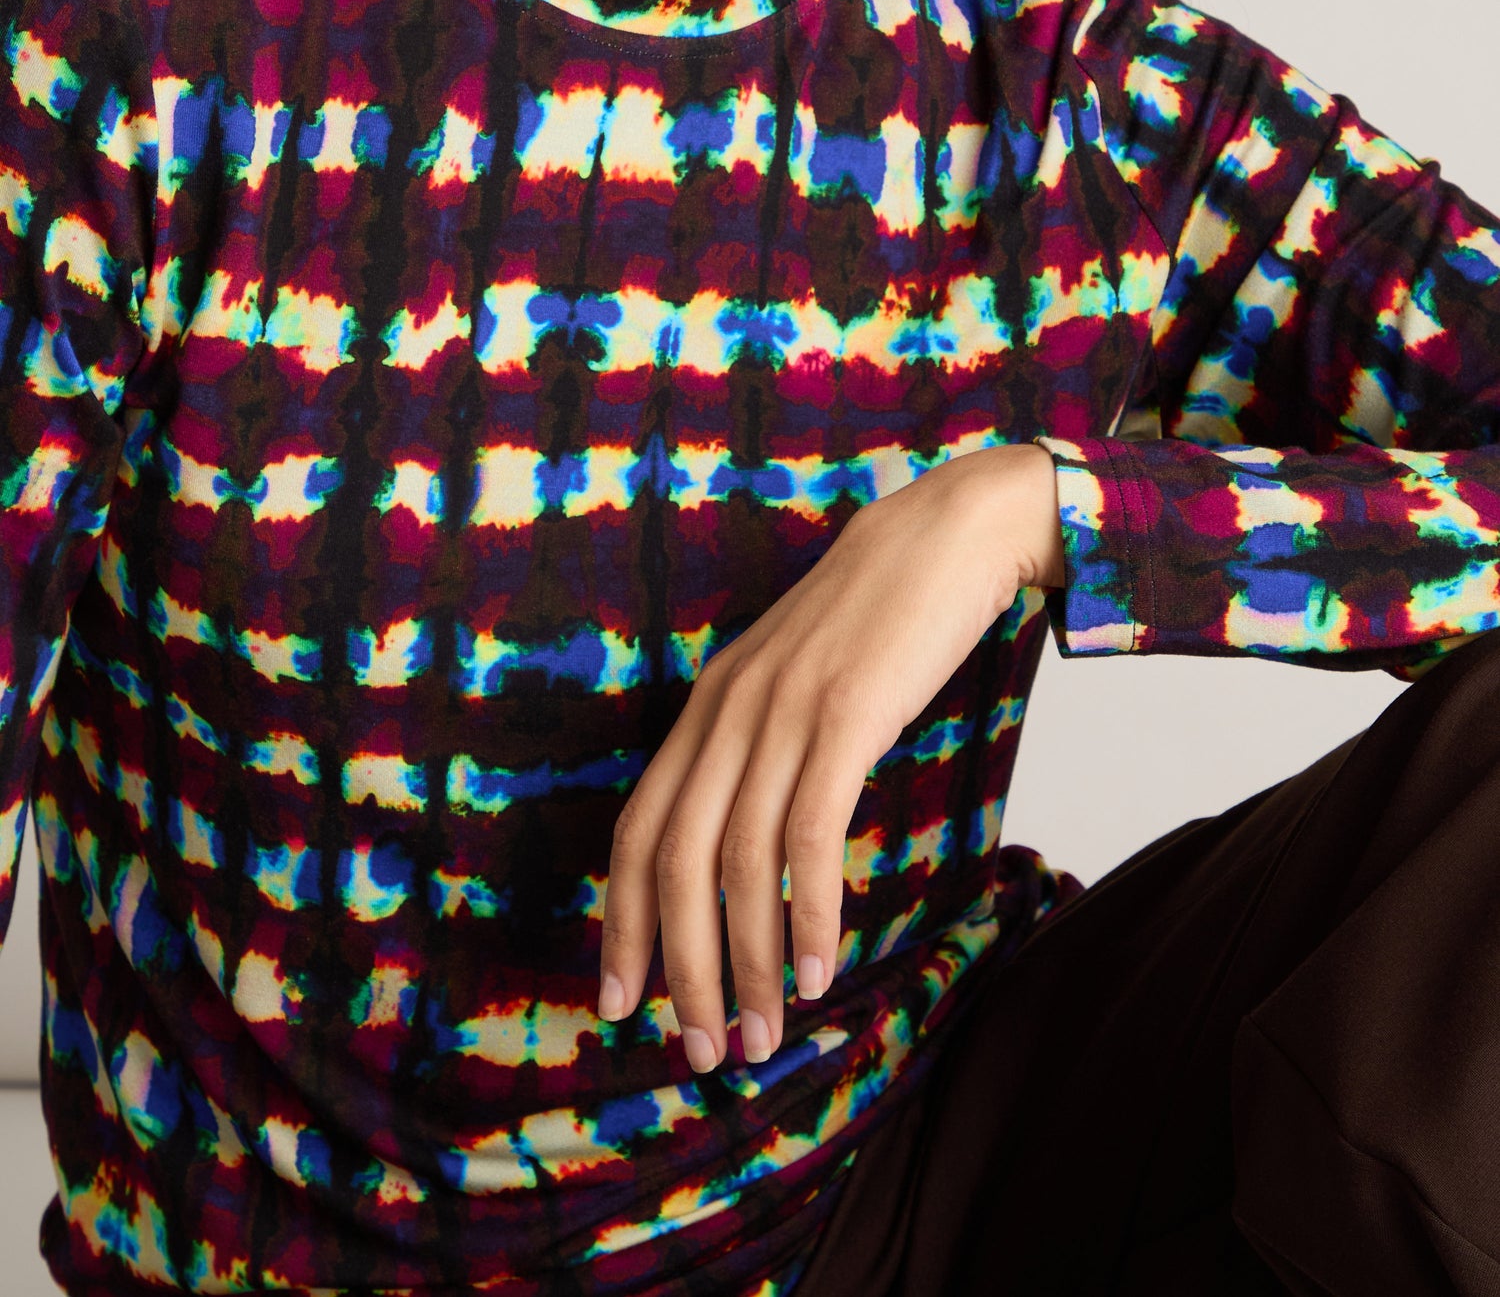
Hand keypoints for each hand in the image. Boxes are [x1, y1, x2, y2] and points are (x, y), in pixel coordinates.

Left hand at [596, 441, 1063, 1071]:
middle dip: (681, 970)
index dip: (621, 923)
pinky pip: (809, 836)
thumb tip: (748, 842)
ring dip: (746, 964)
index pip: (637, 830)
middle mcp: (729, 710)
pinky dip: (807, 915)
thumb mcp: (797, 678)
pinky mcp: (845, 717)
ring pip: (736, 862)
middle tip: (702, 1050)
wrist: (946, 533)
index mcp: (709, 705)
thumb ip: (762, 745)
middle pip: (672, 861)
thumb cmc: (879, 617)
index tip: (621, 1000)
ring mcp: (784, 712)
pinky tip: (819, 970)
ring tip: (761, 1035)